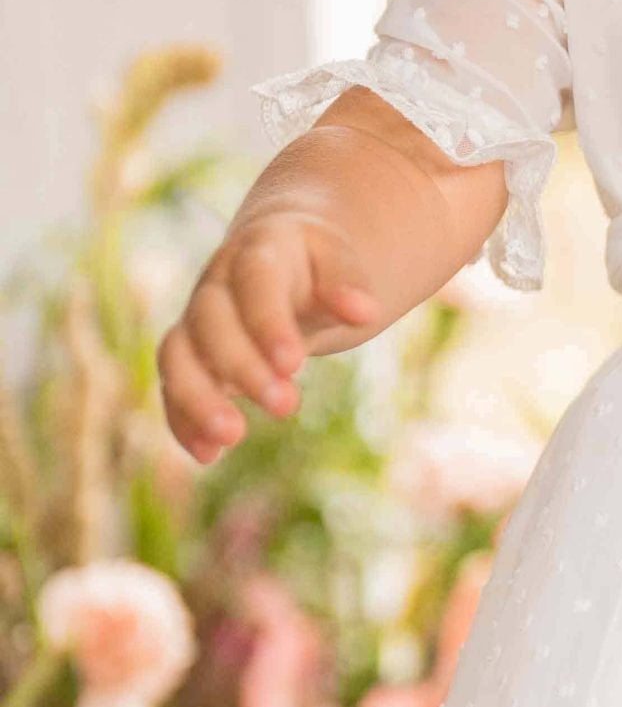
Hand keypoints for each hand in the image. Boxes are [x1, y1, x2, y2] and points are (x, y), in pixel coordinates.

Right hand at [157, 215, 383, 464]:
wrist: (280, 256)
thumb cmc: (315, 261)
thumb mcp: (338, 257)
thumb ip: (349, 281)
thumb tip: (365, 312)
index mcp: (256, 251)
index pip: (255, 282)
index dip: (268, 323)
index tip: (294, 364)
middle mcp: (215, 284)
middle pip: (211, 324)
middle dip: (243, 367)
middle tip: (287, 407)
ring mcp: (196, 320)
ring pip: (178, 357)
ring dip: (198, 399)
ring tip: (231, 438)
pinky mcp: (189, 356)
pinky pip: (173, 388)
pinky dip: (184, 421)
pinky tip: (208, 455)